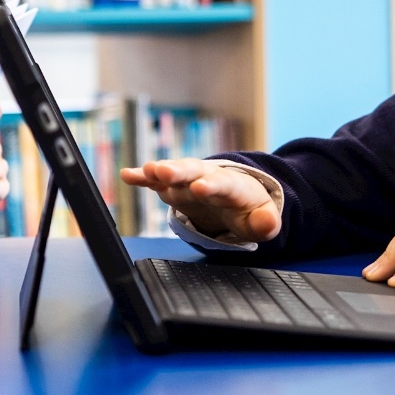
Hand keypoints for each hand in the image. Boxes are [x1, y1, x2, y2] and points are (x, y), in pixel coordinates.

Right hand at [117, 158, 280, 243]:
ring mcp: (188, 179)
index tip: (200, 188)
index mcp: (232, 185)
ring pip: (173, 173)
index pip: (222, 185)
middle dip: (178, 171)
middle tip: (164, 172)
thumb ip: (265, 222)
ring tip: (146, 171)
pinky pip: (156, 180)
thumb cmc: (245, 206)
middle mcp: (206, 176)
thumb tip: (266, 223)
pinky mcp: (173, 185)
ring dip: (159, 171)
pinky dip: (142, 177)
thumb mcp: (261, 217)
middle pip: (193, 171)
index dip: (212, 186)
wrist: (232, 193)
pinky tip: (127, 175)